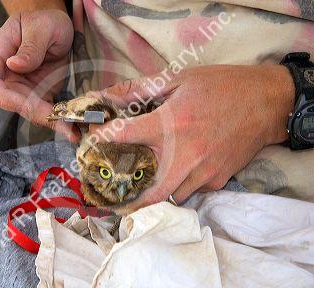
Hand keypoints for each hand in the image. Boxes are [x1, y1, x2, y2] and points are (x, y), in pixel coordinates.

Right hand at [0, 9, 79, 141]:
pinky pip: (44, 111)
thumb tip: (15, 65)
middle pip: (9, 102)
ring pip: (28, 111)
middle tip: (60, 120)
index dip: (2, 96)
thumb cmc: (44, 20)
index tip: (25, 102)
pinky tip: (72, 127)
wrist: (57, 27)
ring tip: (71, 130)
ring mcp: (22, 87)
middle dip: (34, 114)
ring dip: (49, 121)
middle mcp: (6, 74)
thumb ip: (30, 45)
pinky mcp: (38, 94)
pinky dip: (58, 120)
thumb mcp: (41, 26)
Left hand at [89, 65, 294, 211]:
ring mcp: (202, 172)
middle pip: (148, 193)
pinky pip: (192, 190)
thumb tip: (109, 94)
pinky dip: (182, 184)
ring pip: (170, 195)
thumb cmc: (221, 86)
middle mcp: (184, 154)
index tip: (90, 144)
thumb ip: (140, 88)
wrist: (267, 102)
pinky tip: (182, 169)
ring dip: (157, 190)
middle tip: (114, 200)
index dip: (101, 139)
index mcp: (170, 124)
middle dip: (128, 202)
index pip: (123, 135)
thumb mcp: (180, 78)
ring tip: (147, 181)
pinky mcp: (217, 180)